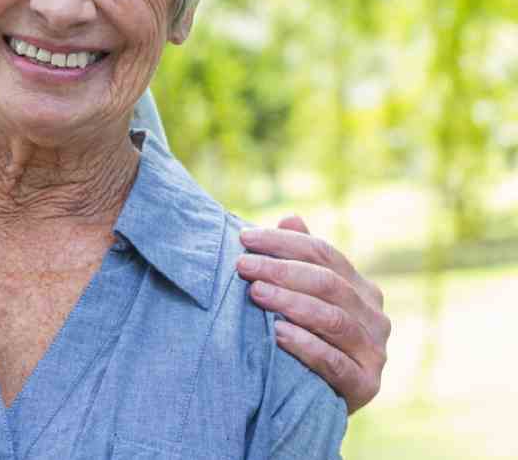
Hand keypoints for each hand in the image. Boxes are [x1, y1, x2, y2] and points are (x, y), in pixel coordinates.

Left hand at [236, 214, 389, 413]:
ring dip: (290, 302)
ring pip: (332, 319)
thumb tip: (291, 218)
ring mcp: (374, 352)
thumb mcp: (302, 297)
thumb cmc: (304, 338)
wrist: (315, 400)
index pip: (324, 254)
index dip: (283, 243)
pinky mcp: (365, 385)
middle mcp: (375, 317)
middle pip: (328, 283)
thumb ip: (299, 260)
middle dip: (281, 270)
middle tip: (243, 266)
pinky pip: (334, 362)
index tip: (244, 238)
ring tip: (255, 293)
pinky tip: (276, 333)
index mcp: (361, 289)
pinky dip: (304, 345)